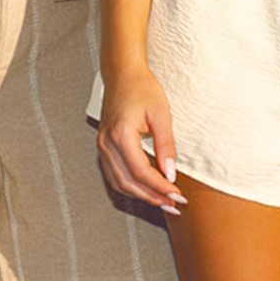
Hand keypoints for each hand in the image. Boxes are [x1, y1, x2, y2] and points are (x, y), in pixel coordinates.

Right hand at [96, 66, 185, 213]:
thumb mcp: (161, 115)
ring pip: (119, 183)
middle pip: (128, 182)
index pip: (140, 172)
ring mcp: (102, 146)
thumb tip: (170, 173)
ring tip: (164, 202)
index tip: (178, 195)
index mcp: (120, 135)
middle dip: (152, 197)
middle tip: (174, 205)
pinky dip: (131, 187)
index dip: (159, 187)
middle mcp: (106, 144)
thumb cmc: (143, 90)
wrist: (123, 75)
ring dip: (142, 195)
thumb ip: (166, 146)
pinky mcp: (104, 147)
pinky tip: (148, 191)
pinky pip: (114, 175)